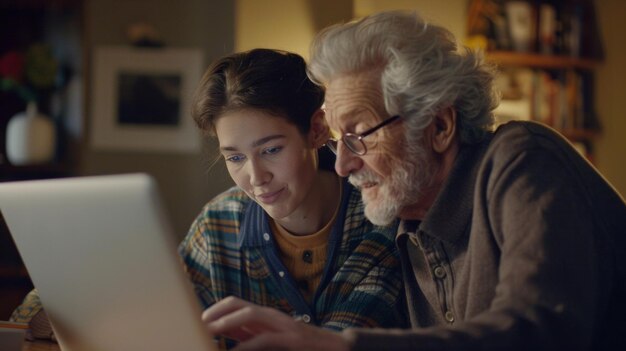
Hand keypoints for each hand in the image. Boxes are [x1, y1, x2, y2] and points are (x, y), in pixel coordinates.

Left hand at [202, 296, 350, 350]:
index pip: (235, 303)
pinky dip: (245, 345)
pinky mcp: (290, 339)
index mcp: (266, 315)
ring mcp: (282, 325)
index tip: (200, 320)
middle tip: (200, 324)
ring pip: (249, 315)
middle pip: (238, 304)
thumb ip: (250, 335)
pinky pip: (263, 339)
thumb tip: (225, 333)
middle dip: (217, 312)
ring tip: (209, 332)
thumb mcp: (272, 338)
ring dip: (226, 323)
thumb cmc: (301, 346)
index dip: (216, 309)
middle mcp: (272, 316)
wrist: (334, 349)